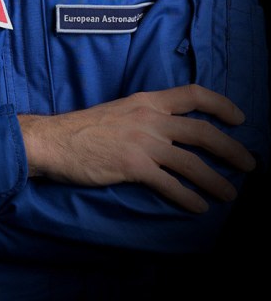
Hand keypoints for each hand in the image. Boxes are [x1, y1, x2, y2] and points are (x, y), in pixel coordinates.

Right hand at [19, 85, 256, 212]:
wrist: (51, 141)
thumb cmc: (79, 129)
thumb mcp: (117, 111)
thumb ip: (143, 118)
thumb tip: (166, 134)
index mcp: (146, 101)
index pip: (193, 94)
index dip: (222, 105)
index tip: (239, 118)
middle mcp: (149, 119)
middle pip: (203, 132)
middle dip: (232, 149)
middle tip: (249, 164)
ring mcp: (143, 143)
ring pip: (192, 162)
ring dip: (216, 181)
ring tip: (230, 194)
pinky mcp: (133, 166)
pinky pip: (170, 184)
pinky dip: (189, 197)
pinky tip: (199, 206)